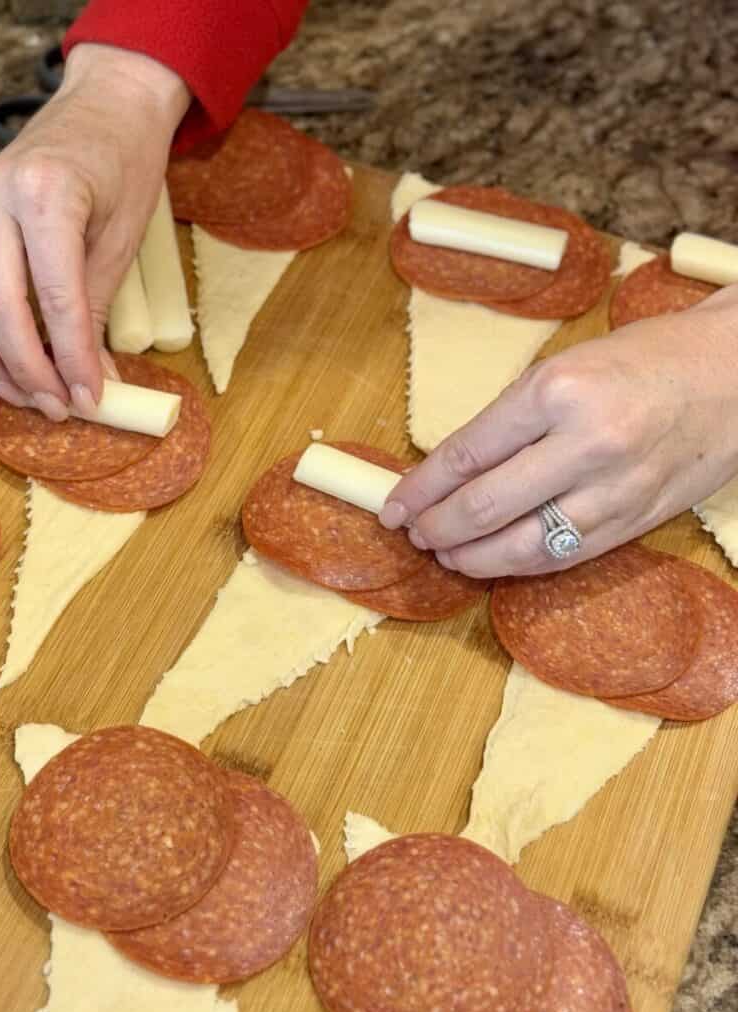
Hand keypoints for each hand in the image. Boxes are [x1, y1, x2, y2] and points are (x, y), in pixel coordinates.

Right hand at [0, 44, 189, 419]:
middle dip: (27, 369)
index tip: (88, 400)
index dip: (71, 358)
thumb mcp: (123, 237)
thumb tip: (89, 380)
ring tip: (22, 394)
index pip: (54, 298)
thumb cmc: (125, 166)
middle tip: (56, 408)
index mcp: (46, 194)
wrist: (104, 106)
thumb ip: (96, 308)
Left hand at [379, 287, 737, 577]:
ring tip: (444, 553)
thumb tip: (448, 472)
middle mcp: (585, 443)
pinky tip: (491, 561)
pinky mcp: (636, 521)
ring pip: (520, 545)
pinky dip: (517, 565)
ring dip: (469, 557)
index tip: (393, 506)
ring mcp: (615, 488)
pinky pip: (562, 557)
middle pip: (484, 506)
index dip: (419, 489)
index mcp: (555, 391)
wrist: (736, 373)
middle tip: (413, 532)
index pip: (464, 455)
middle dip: (436, 527)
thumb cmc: (643, 361)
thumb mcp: (562, 371)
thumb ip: (508, 422)